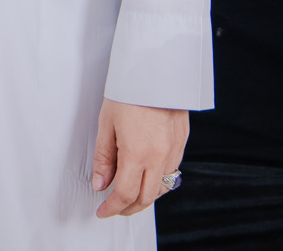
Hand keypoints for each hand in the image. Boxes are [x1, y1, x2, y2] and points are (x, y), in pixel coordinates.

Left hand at [91, 98, 188, 217]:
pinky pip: (171, 173)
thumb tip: (100, 183)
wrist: (157, 71)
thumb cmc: (129, 92)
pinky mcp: (181, 144)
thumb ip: (104, 157)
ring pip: (161, 189)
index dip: (112, 208)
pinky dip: (158, 182)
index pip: (125, 194)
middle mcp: (159, 157)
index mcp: (137, 153)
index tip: (103, 211)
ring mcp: (173, 152)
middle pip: (145, 198)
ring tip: (129, 194)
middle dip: (128, 209)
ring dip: (145, 197)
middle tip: (114, 208)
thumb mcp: (107, 123)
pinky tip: (146, 176)